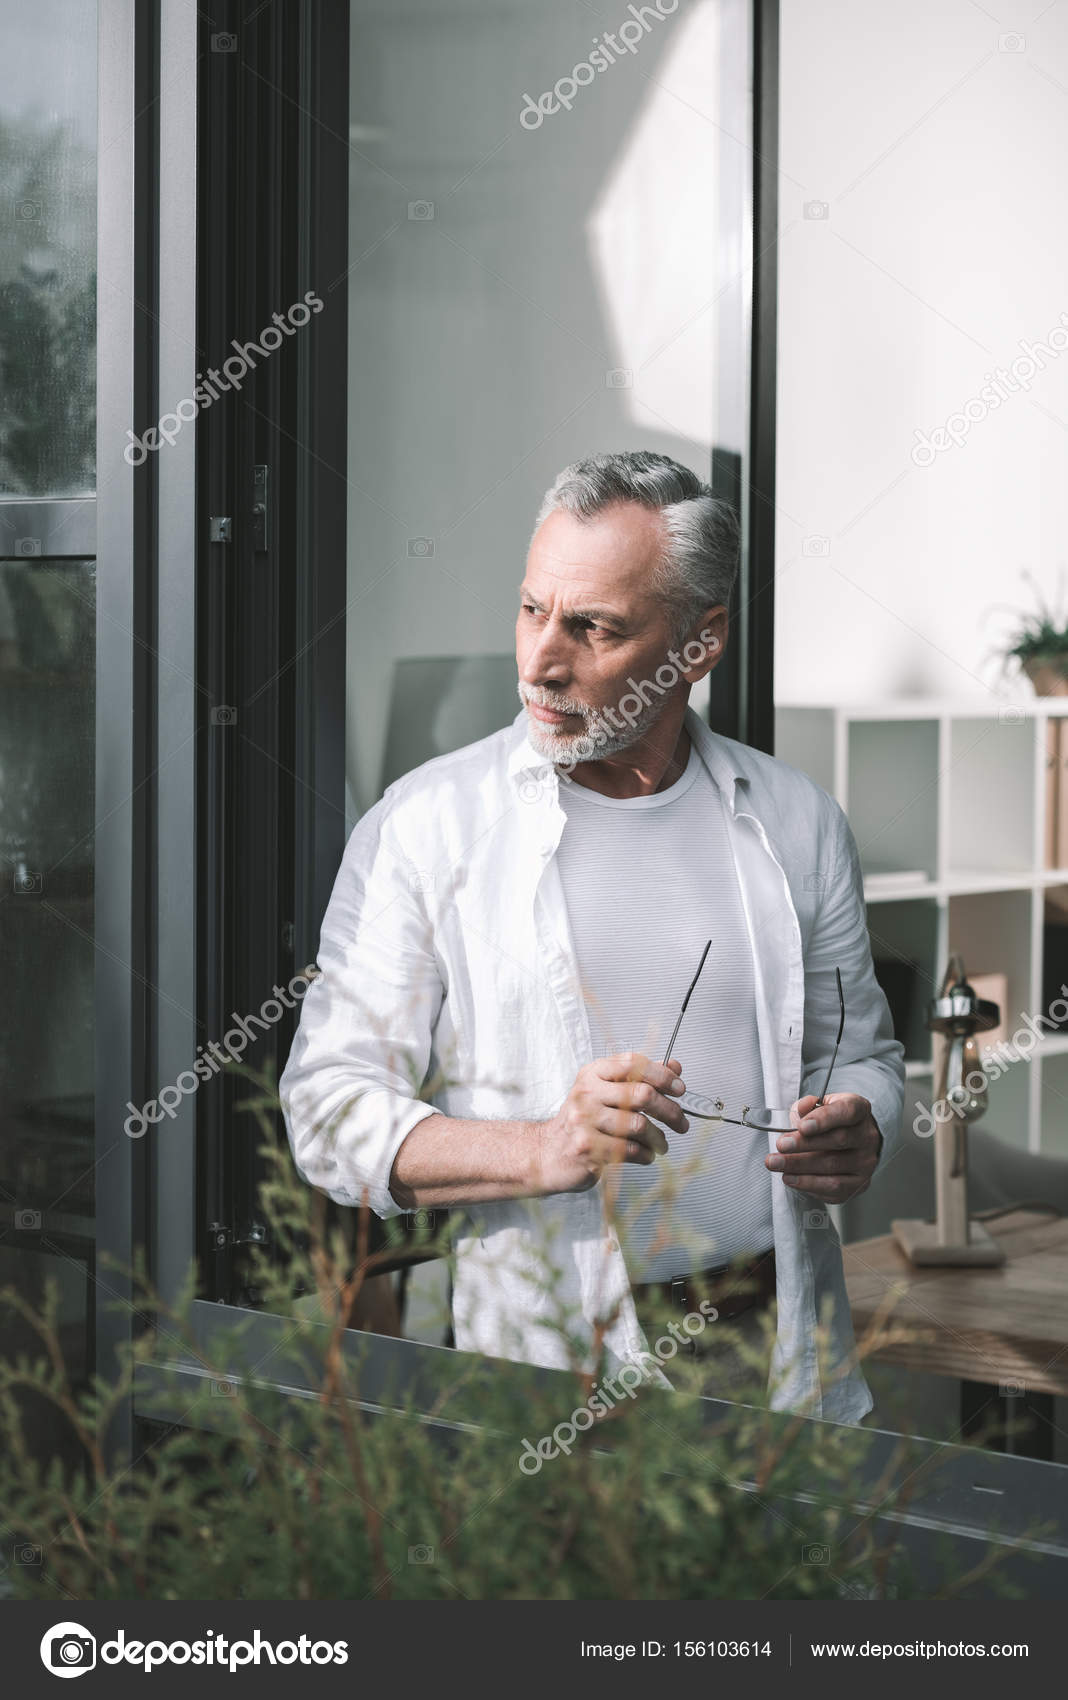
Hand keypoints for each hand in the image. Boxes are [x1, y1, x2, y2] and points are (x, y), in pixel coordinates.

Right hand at [531, 1051, 688, 1195]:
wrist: (548, 1152)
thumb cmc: (582, 1122)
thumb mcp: (606, 1092)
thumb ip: (640, 1078)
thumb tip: (675, 1067)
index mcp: (593, 1074)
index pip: (634, 1063)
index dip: (662, 1074)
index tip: (680, 1089)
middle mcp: (587, 1094)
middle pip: (642, 1094)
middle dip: (670, 1110)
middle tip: (681, 1122)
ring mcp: (585, 1121)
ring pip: (639, 1126)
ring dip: (659, 1138)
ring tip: (662, 1144)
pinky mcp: (588, 1148)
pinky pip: (631, 1150)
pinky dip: (646, 1155)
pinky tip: (646, 1155)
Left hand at [764, 1092, 882, 1205]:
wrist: (851, 1142)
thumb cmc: (832, 1122)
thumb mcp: (819, 1106)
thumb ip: (807, 1106)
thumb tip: (801, 1109)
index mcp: (859, 1110)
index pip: (847, 1111)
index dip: (825, 1118)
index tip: (802, 1126)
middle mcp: (867, 1136)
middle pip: (838, 1140)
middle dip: (804, 1144)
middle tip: (781, 1146)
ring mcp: (865, 1162)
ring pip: (833, 1166)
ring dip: (801, 1167)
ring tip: (778, 1164)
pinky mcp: (859, 1183)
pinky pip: (834, 1189)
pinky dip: (809, 1184)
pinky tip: (791, 1178)